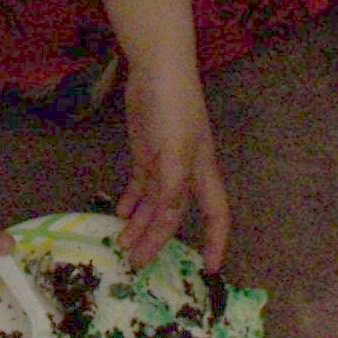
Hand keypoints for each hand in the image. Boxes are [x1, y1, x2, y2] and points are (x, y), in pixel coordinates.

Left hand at [116, 61, 230, 270]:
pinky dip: (132, 201)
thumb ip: (172, 184)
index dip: (215, 243)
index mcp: (200, 173)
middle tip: (136, 263)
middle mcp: (185, 172)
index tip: (209, 270)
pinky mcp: (146, 151)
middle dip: (158, 241)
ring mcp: (164, 162)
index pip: (216, 215)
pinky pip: (141, 185)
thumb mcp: (175, 147)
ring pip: (154, 203)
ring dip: (140, 224)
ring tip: (123, 245)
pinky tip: (120, 213)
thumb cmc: (173, 105)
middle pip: (174, 216)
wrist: (157, 67)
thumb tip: (167, 220)